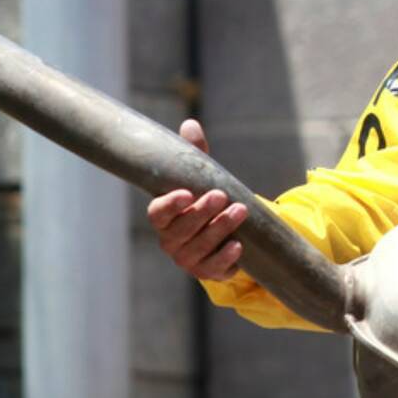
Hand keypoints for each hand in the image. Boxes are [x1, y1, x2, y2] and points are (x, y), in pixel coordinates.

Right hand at [146, 119, 248, 280]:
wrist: (223, 232)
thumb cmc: (204, 198)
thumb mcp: (200, 176)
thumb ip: (194, 153)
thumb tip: (190, 125)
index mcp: (163, 218)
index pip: (158, 213)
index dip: (170, 205)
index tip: (187, 193)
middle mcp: (170, 241)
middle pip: (181, 230)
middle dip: (202, 212)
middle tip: (221, 195)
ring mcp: (187, 259)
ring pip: (200, 247)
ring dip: (220, 229)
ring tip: (240, 211)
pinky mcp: (206, 272)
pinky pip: (214, 269)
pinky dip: (226, 258)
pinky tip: (238, 245)